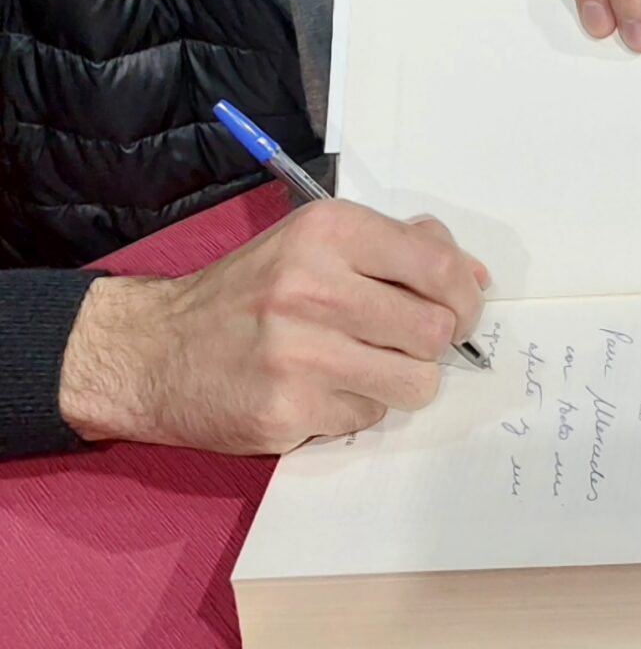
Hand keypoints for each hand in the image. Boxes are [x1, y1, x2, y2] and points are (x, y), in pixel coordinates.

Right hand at [58, 199, 487, 453]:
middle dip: (432, 344)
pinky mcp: (288, 409)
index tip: (459, 312)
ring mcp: (300, 352)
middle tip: (406, 344)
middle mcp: (314, 285)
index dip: (464, 296)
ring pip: (415, 382)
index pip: (437, 264)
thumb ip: (396, 247)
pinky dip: (355, 409)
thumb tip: (475, 274)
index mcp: (328, 231)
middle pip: (435, 331)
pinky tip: (319, 391)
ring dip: (400, 382)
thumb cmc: (248, 293)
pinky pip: (368, 417)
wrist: (157, 350)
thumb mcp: (313, 243)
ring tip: (364, 369)